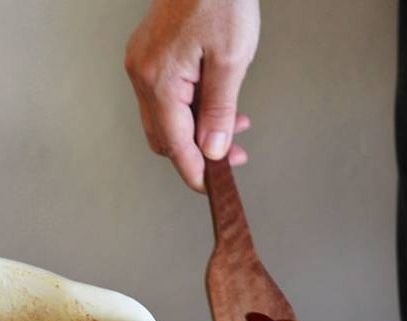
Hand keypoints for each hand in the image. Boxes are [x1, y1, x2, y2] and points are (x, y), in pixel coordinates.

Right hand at [125, 0, 260, 190]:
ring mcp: (145, 65)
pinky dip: (194, 111)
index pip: (176, 147)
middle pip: (166, 138)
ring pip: (168, 120)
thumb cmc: (220, 0)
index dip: (197, 174)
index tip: (215, 190)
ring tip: (236, 128)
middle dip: (200, 154)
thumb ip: (219, 112)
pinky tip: (221, 108)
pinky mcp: (153, 57)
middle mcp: (143, 75)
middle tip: (236, 157)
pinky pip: (170, 98)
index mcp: (158, 81)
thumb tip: (213, 151)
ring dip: (200, 132)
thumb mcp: (230, 62)